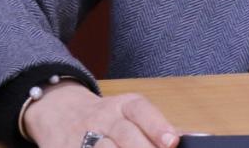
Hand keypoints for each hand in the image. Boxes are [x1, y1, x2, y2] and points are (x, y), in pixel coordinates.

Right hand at [24, 80, 179, 147]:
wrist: (60, 111)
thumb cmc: (106, 117)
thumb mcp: (129, 112)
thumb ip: (155, 126)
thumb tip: (188, 137)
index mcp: (122, 105)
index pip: (141, 111)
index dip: (157, 126)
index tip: (172, 142)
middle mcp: (103, 118)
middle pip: (125, 134)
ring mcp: (82, 136)